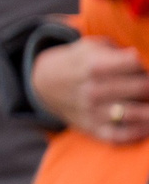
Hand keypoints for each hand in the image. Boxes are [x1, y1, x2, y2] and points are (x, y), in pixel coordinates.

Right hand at [32, 36, 148, 143]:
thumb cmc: (80, 62)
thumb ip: (119, 52)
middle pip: (141, 87)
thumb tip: (142, 60)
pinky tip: (148, 125)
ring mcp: (92, 111)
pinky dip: (139, 132)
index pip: (136, 63)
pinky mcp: (93, 128)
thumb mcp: (93, 47)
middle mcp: (93, 90)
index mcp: (94, 65)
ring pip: (134, 113)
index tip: (147, 66)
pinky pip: (120, 135)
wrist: (46, 85)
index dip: (147, 64)